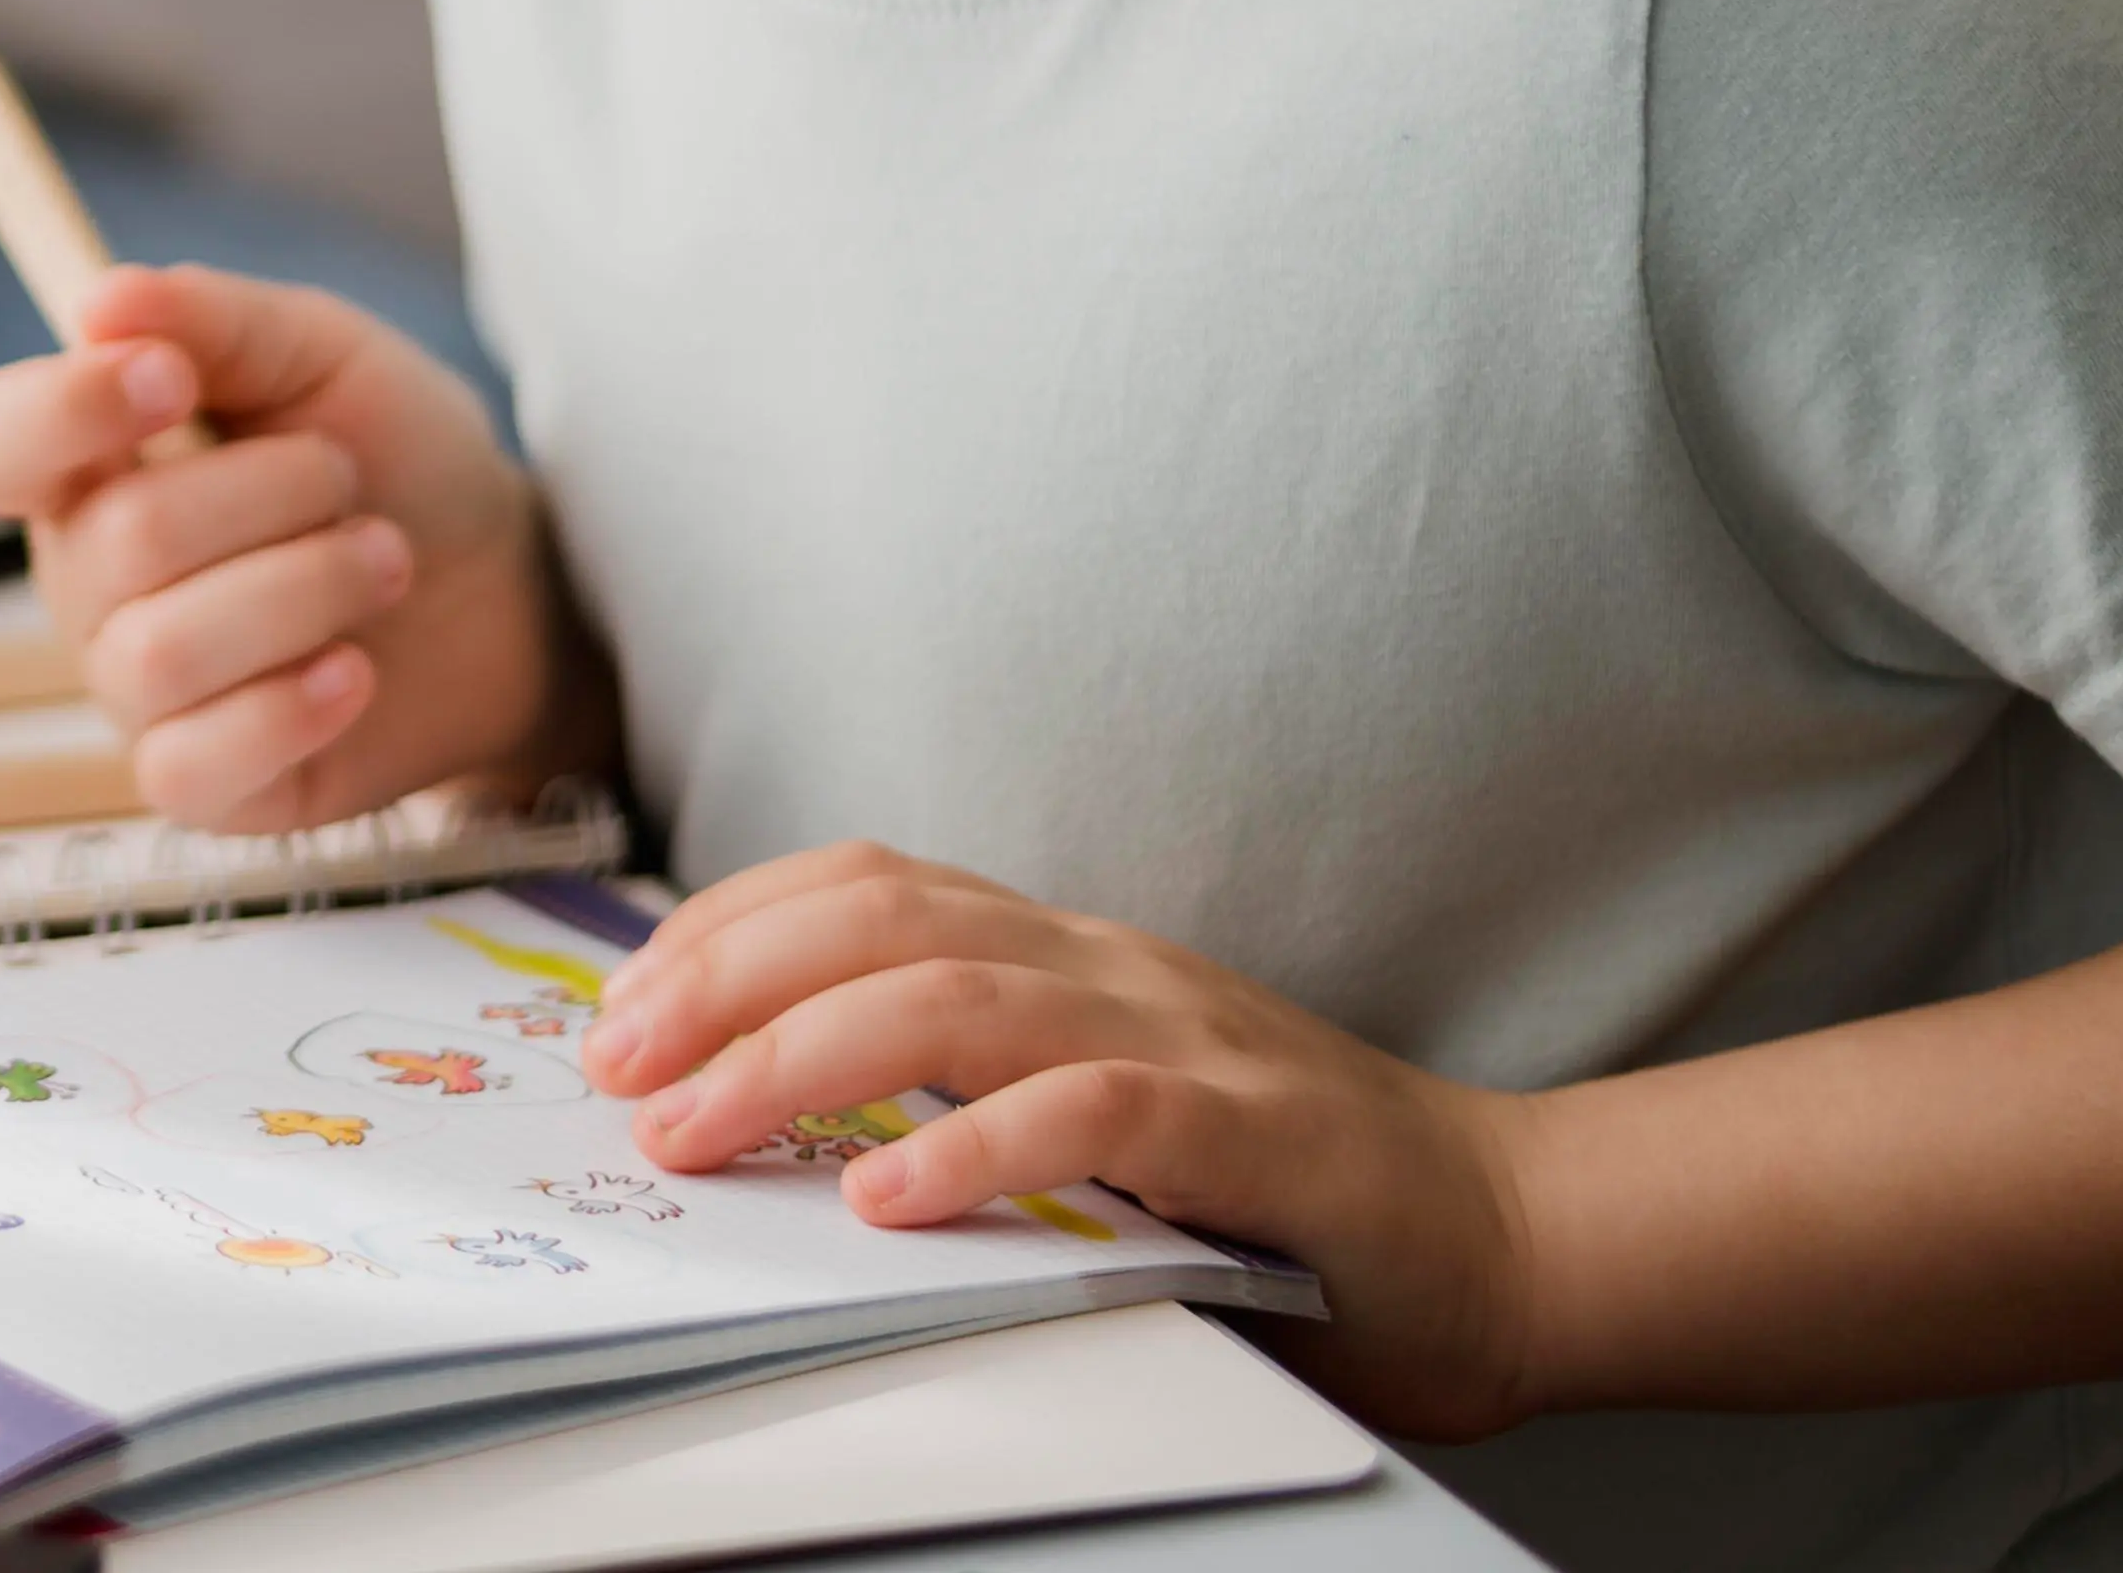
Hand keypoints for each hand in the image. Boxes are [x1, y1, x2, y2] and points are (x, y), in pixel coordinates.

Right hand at [0, 264, 596, 831]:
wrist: (506, 587)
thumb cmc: (395, 460)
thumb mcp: (320, 352)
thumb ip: (213, 318)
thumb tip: (99, 302)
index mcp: (88, 461)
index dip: (53, 413)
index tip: (171, 378)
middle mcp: (88, 578)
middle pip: (116, 541)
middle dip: (274, 493)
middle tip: (348, 481)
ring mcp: (135, 688)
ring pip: (160, 653)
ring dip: (307, 588)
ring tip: (384, 561)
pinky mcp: (200, 782)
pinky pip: (188, 766)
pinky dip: (290, 707)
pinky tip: (353, 670)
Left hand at [582, 842, 1539, 1439]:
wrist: (1504, 1236)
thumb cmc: (1280, 1195)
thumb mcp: (1093, 1119)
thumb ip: (971, 1096)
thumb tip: (768, 1127)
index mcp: (1062, 953)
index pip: (864, 885)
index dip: (727, 929)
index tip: (623, 1009)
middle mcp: (1106, 965)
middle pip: (880, 921)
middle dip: (723, 982)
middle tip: (619, 1070)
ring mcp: (1182, 1035)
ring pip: (957, 1000)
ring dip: (800, 1059)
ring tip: (699, 1128)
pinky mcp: (1251, 1133)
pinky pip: (1093, 1114)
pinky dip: (976, 1147)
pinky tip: (890, 1195)